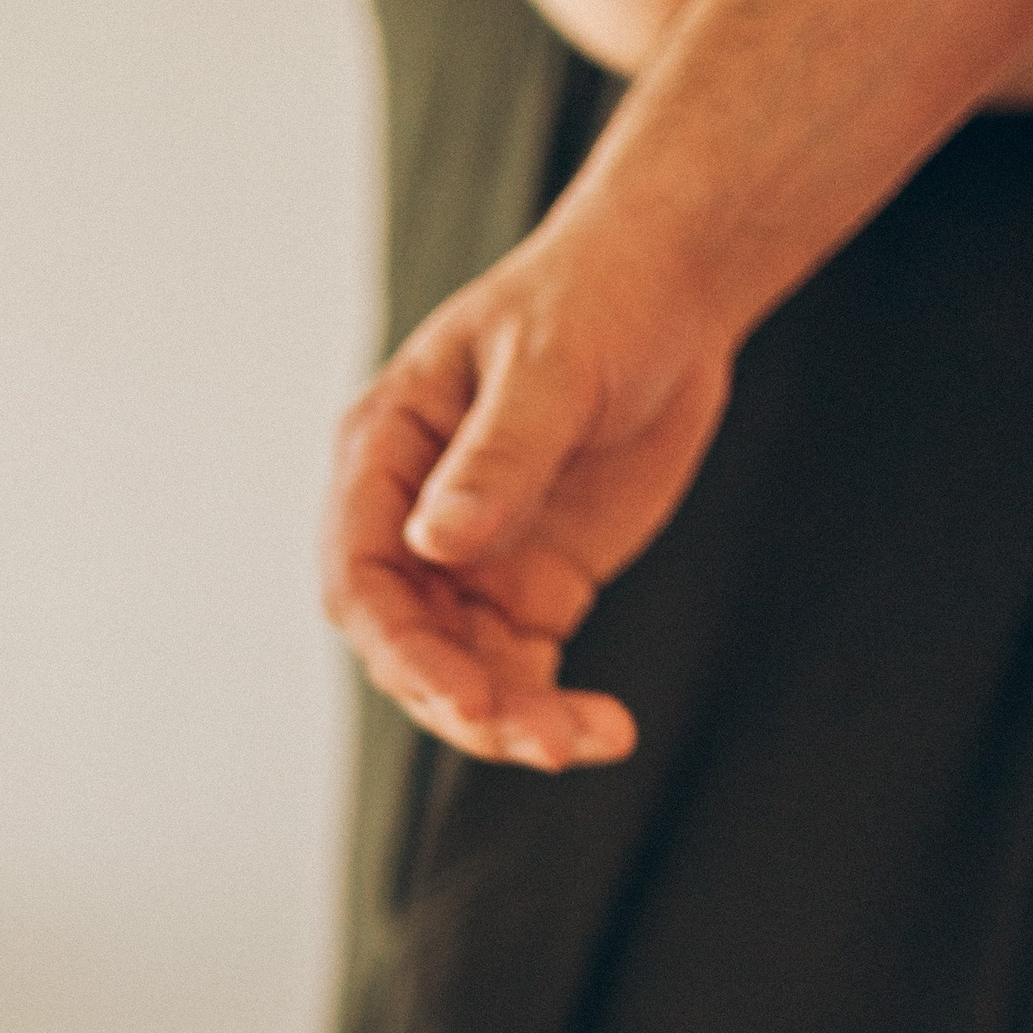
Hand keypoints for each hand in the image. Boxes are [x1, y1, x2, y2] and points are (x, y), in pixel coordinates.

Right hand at [324, 212, 734, 770]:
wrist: (673, 289)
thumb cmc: (597, 296)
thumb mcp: (552, 363)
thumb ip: (496, 455)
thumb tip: (436, 543)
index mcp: (384, 455)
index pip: (360, 578)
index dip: (401, 651)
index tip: (463, 699)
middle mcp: (412, 522)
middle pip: (408, 647)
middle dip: (465, 703)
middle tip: (543, 743)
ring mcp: (469, 564)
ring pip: (464, 676)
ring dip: (515, 723)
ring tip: (590, 742)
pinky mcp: (529, 591)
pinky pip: (522, 674)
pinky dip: (555, 712)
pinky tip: (607, 731)